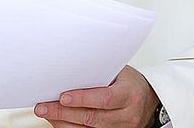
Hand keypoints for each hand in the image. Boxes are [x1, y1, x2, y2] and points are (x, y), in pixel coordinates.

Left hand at [34, 66, 159, 127]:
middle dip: (64, 113)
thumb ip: (99, 73)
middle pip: (92, 117)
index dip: (83, 98)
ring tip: (46, 113)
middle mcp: (127, 115)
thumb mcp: (120, 72)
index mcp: (130, 94)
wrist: (149, 100)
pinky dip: (70, 127)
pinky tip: (58, 121)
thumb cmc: (130, 83)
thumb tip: (69, 71)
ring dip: (63, 122)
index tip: (63, 96)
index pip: (105, 99)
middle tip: (44, 107)